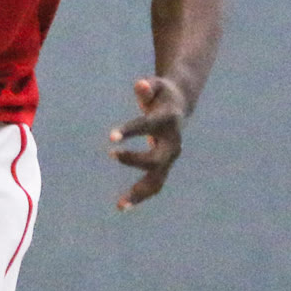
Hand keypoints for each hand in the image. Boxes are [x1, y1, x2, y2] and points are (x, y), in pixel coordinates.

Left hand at [108, 76, 187, 210]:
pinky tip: (123, 205)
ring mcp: (171, 156)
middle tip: (112, 155)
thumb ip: (148, 87)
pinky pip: (154, 183)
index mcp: (168, 120)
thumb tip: (140, 85)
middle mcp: (173, 142)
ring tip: (120, 205)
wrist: (180, 104)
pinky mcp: (165, 165)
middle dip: (135, 160)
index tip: (110, 138)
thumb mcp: (156, 86)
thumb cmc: (161, 93)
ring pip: (157, 179)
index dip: (130, 131)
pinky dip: (140, 195)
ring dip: (139, 192)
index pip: (147, 126)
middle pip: (156, 159)